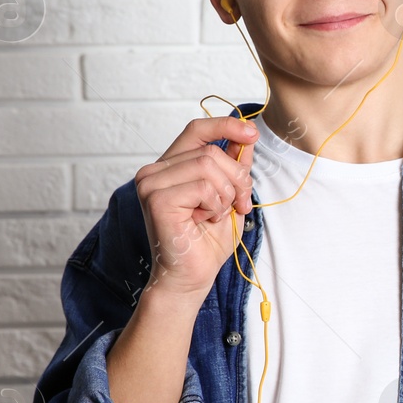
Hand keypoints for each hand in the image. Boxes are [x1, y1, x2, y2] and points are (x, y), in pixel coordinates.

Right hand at [134, 117, 256, 302]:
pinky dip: (214, 206)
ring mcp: (151, 183)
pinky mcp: (156, 198)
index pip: (197, 129)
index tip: (252, 132)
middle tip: (238, 205)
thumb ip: (234, 166)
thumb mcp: (230, 195)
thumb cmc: (207, 241)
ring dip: (225, 195)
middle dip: (237, 178)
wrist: (192, 276)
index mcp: (170, 166)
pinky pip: (203, 187)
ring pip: (209, 165)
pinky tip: (202, 221)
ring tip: (215, 215)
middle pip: (211, 151)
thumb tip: (247, 136)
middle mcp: (155, 170)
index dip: (226, 125)